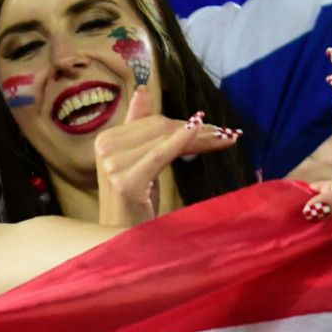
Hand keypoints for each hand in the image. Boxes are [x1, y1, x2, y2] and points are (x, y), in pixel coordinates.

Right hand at [95, 86, 242, 226]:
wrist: (122, 242)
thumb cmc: (135, 205)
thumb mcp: (138, 162)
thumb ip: (139, 125)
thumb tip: (143, 90)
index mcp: (104, 140)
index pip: (152, 122)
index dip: (185, 123)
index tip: (215, 127)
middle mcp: (103, 148)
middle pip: (159, 128)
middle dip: (197, 130)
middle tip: (228, 135)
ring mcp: (111, 165)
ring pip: (164, 139)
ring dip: (200, 138)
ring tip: (227, 139)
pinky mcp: (124, 181)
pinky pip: (160, 155)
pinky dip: (180, 142)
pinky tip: (200, 133)